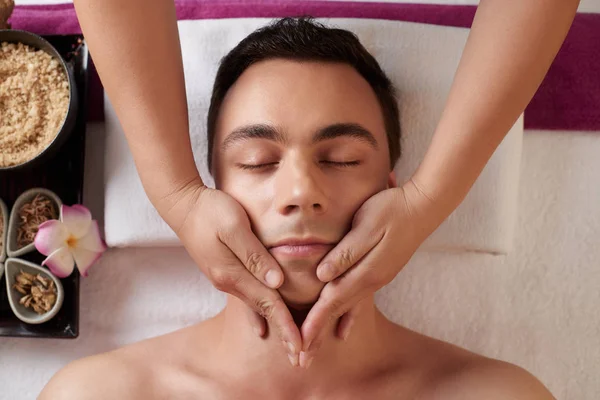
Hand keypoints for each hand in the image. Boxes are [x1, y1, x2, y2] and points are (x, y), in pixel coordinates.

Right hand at [158, 178, 301, 364]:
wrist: (183, 206)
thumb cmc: (211, 211)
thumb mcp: (234, 225)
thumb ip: (254, 254)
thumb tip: (277, 281)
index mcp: (232, 273)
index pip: (268, 304)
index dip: (286, 325)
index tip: (300, 346)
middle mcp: (229, 282)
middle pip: (263, 311)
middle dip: (283, 334)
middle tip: (301, 357)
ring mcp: (225, 279)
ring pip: (256, 307)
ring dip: (275, 325)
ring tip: (290, 345)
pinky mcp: (225, 272)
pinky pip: (247, 298)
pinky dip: (259, 315)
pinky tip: (262, 328)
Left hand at [299, 178, 440, 367]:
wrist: (422, 207)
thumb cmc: (391, 210)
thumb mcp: (365, 225)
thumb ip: (345, 253)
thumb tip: (322, 276)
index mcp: (365, 271)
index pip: (333, 302)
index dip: (315, 322)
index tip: (300, 341)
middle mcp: (371, 281)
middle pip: (337, 312)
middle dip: (317, 335)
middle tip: (301, 359)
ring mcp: (376, 279)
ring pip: (347, 309)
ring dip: (328, 329)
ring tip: (314, 349)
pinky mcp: (379, 273)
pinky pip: (358, 302)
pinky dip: (347, 318)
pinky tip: (343, 330)